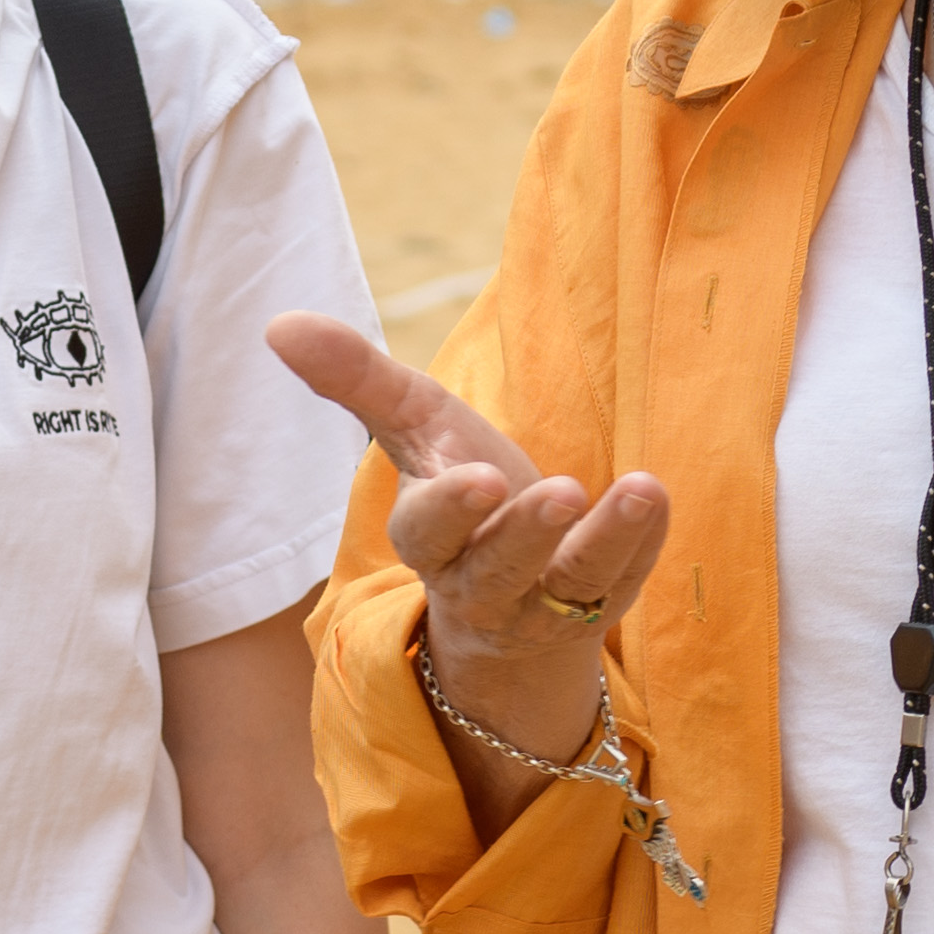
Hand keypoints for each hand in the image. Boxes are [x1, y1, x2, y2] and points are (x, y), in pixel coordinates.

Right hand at [272, 315, 667, 769]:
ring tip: (638, 489)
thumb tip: (278, 324)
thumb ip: (357, 380)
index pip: (426, 532)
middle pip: (496, 570)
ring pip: (569, 587)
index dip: (449, 509)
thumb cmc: (460, 489)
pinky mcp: (598, 609)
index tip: (478, 475)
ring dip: (605, 540)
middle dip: (525, 534)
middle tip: (560, 491)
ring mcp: (540, 607)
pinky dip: (643, 541)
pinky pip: (622, 582)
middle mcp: (479, 583)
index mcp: (429, 538)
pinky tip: (655, 494)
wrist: (514, 587)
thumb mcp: (415, 429)